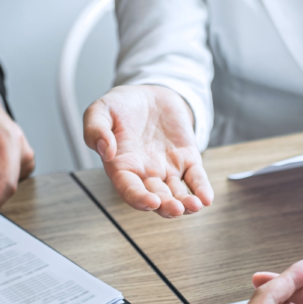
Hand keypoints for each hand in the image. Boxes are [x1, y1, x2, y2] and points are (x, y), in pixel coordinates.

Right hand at [83, 85, 213, 217]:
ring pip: (177, 194)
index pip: (129, 190)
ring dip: (186, 204)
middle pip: (157, 199)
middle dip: (167, 207)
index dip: (139, 198)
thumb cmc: (120, 106)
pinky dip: (201, 188)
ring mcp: (167, 170)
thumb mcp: (100, 111)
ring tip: (194, 206)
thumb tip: (106, 149)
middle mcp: (145, 174)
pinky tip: (206, 198)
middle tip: (176, 209)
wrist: (148, 94)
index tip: (151, 201)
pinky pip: (195, 178)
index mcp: (122, 168)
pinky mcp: (186, 160)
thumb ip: (95, 129)